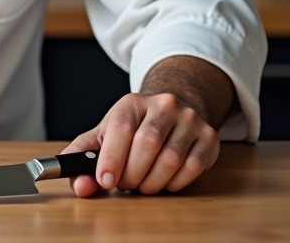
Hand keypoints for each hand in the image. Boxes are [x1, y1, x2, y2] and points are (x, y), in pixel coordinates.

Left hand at [60, 55, 234, 196]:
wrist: (171, 112)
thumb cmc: (133, 128)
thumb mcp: (104, 135)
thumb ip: (84, 158)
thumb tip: (80, 186)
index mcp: (132, 102)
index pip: (121, 128)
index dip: (112, 158)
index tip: (105, 181)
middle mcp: (163, 105)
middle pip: (147, 144)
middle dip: (132, 174)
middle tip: (125, 184)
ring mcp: (189, 119)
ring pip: (170, 159)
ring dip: (152, 182)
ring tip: (142, 183)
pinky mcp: (209, 137)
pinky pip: (193, 168)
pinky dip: (175, 183)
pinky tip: (164, 180)